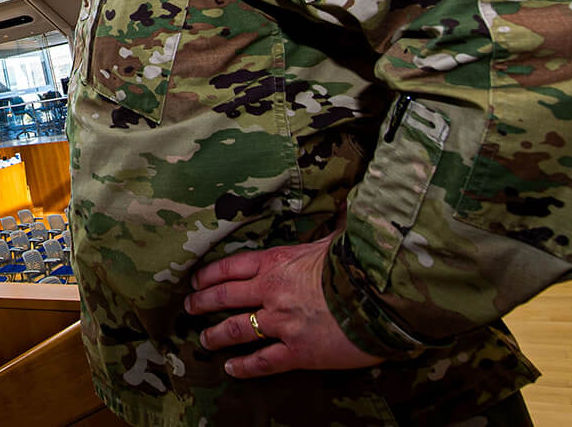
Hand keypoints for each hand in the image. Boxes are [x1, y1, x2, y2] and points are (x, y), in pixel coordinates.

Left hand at [183, 232, 382, 378]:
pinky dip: (244, 367)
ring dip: (216, 336)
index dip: (209, 275)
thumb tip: (347, 202)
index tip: (195, 280)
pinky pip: (263, 361)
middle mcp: (272, 291)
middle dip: (202, 302)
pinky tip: (231, 369)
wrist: (383, 298)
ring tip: (204, 340)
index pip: (231, 266)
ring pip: (236, 330)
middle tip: (189, 307)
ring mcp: (282, 322)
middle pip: (224, 297)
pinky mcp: (298, 352)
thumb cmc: (361, 264)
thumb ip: (332, 225)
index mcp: (277, 261)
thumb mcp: (337, 238)